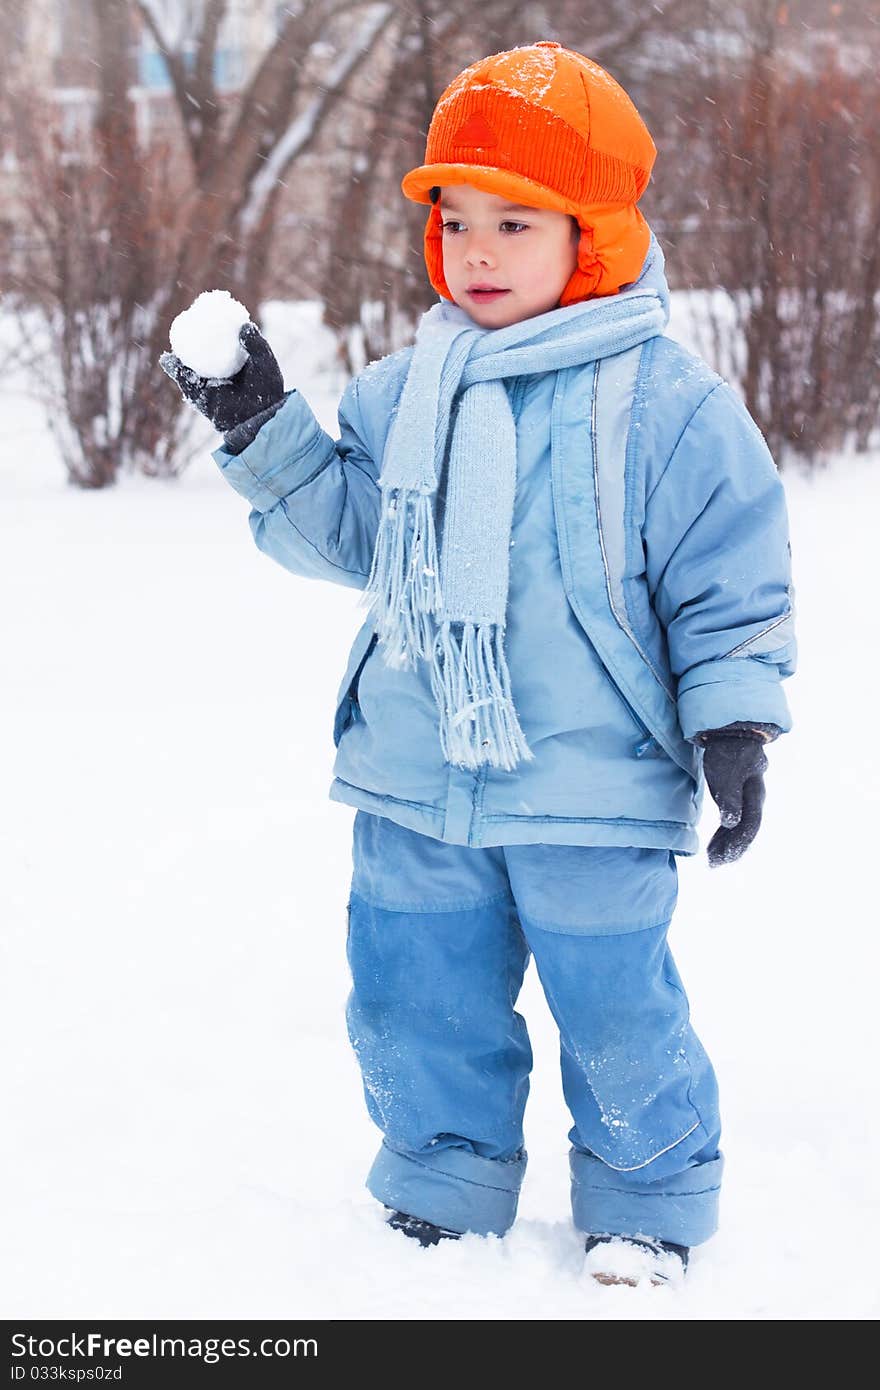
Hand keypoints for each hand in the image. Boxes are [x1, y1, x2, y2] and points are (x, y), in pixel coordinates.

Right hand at [159, 321, 283, 432]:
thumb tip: (243, 325)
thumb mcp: (265, 363)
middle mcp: (220, 371)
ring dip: (179, 352)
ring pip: (189, 364)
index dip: (213, 326)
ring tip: (174, 335)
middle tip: (185, 319)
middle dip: (191, 336)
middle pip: (202, 350)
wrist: (259, 417)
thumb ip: (256, 344)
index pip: (221, 340)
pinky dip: (176, 371)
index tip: (206, 310)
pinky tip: (168, 359)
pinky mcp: (200, 397)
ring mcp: (208, 383)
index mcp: (235, 361)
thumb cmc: (266, 391)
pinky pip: (185, 382)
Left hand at [698, 728, 769, 867]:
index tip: (722, 859)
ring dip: (728, 843)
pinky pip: (735, 819)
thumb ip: (729, 797)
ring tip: (713, 859)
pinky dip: (725, 832)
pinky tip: (717, 841)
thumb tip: (732, 824)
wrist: (731, 729)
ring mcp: (748, 797)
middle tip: (714, 864)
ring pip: (741, 827)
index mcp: (755, 795)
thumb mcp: (726, 772)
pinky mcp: (738, 794)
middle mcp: (755, 799)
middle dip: (732, 849)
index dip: (737, 844)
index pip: (749, 826)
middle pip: (746, 830)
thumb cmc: (728, 750)